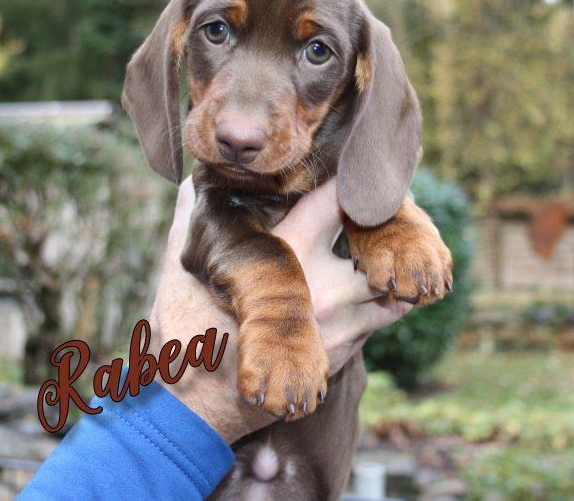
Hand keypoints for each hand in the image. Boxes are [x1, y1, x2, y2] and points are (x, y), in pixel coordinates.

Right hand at [149, 177, 412, 443]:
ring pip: (394, 278)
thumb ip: (194, 211)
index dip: (351, 178)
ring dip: (393, 256)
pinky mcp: (347, 351)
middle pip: (383, 237)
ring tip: (389, 235)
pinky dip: (386, 289)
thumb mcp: (179, 263)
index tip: (355, 166)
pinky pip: (386, 312)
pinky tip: (372, 276)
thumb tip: (200, 172)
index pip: (337, 200)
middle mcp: (324, 290)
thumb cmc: (186, 332)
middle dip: (390, 214)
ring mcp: (342, 325)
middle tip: (389, 197)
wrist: (200, 408)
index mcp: (285, 257)